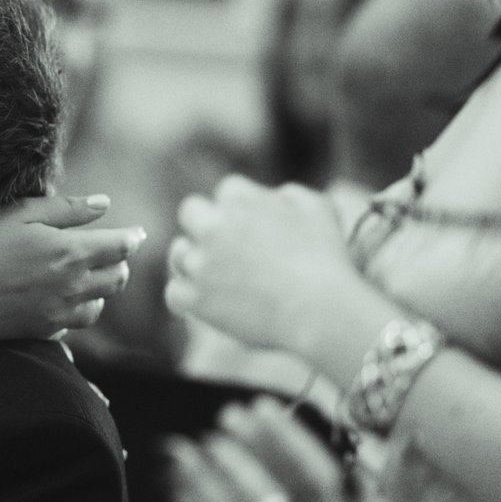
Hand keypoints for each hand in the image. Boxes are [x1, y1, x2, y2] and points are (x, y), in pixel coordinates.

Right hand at [0, 194, 141, 338]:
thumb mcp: (20, 213)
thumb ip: (67, 209)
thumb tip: (105, 204)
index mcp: (70, 252)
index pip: (120, 247)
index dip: (133, 238)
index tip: (137, 234)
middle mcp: (72, 286)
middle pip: (117, 278)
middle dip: (120, 263)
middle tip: (114, 254)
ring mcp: (59, 313)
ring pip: (100, 305)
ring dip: (102, 290)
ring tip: (90, 277)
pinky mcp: (43, 332)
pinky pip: (75, 324)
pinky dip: (77, 310)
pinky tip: (62, 299)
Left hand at [167, 176, 358, 357]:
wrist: (321, 310)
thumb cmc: (327, 259)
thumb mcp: (319, 207)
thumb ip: (289, 193)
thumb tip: (272, 196)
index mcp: (240, 200)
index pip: (227, 190)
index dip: (238, 208)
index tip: (250, 225)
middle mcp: (214, 227)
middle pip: (190, 212)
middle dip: (204, 224)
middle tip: (222, 245)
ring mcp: (202, 264)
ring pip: (179, 254)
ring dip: (195, 262)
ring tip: (217, 278)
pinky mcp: (197, 300)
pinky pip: (173, 293)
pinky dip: (185, 297)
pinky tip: (203, 302)